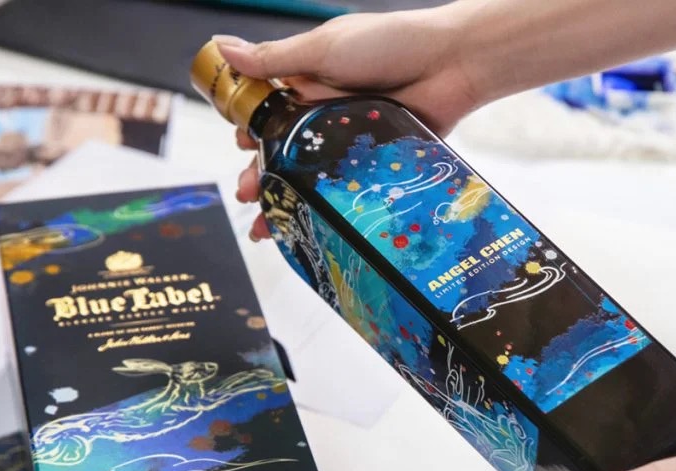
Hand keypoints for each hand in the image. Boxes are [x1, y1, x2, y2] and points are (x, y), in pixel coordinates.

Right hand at [213, 8, 483, 239]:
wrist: (452, 62)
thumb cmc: (389, 43)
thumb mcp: (323, 49)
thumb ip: (274, 59)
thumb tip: (223, 48)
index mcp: (307, 80)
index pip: (268, 111)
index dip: (251, 131)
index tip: (241, 147)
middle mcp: (326, 110)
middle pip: (286, 149)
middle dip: (264, 175)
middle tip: (248, 195)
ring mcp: (351, 137)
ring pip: (313, 173)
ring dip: (290, 197)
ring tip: (270, 222)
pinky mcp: (376, 158)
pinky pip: (348, 183)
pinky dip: (329, 203)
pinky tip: (313, 222)